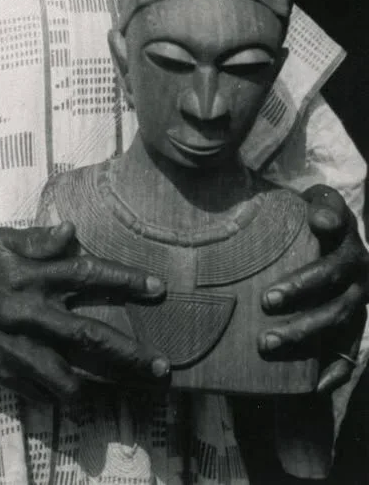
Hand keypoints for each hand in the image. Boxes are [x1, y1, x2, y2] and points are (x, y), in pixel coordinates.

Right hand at [0, 222, 168, 400]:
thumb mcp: (0, 242)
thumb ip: (37, 238)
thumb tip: (72, 229)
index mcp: (28, 274)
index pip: (84, 273)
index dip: (123, 279)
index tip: (158, 287)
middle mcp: (26, 312)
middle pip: (86, 334)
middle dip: (128, 352)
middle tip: (163, 366)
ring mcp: (15, 347)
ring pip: (67, 374)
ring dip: (104, 385)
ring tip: (137, 391)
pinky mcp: (5, 373)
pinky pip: (42, 392)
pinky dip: (67, 397)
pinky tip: (92, 398)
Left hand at [258, 185, 367, 392]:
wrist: (317, 242)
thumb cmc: (289, 222)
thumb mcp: (281, 200)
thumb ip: (260, 195)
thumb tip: (224, 197)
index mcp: (339, 225)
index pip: (338, 214)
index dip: (330, 216)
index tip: (317, 221)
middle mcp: (356, 259)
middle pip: (335, 274)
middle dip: (303, 288)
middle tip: (266, 300)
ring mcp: (359, 295)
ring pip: (340, 315)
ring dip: (305, 331)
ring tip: (266, 342)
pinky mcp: (355, 324)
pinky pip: (350, 351)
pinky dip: (335, 370)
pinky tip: (314, 384)